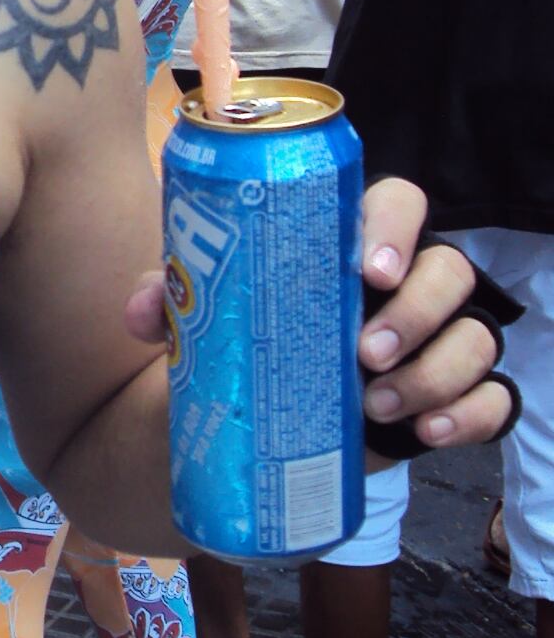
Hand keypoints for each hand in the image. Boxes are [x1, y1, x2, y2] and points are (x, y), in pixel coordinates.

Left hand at [124, 175, 512, 449]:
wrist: (266, 419)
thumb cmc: (250, 339)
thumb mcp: (207, 314)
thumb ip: (173, 299)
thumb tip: (143, 310)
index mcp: (356, 246)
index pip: (399, 205)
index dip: (395, 227)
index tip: (368, 269)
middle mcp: (409, 286)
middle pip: (449, 271)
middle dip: (417, 311)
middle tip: (366, 351)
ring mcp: (438, 342)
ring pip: (475, 337)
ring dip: (435, 370)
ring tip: (377, 404)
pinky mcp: (455, 396)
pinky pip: (494, 398)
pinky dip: (470, 414)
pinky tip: (429, 432)